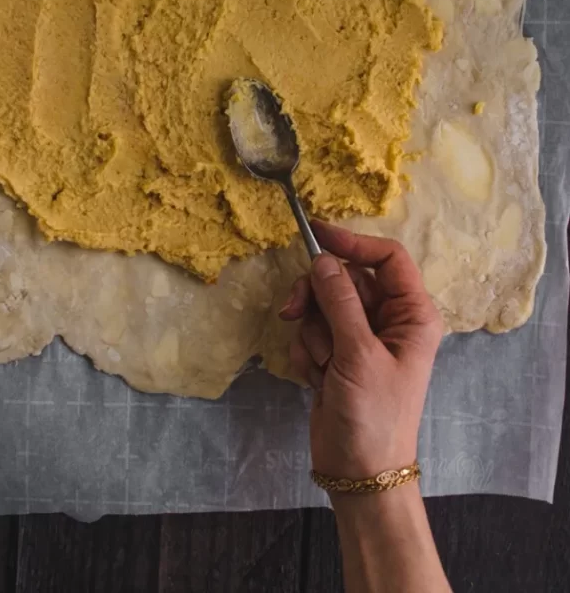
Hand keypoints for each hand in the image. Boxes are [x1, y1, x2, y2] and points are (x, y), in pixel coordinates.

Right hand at [280, 222, 442, 480]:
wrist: (358, 473)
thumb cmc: (373, 416)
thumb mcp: (358, 355)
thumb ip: (340, 301)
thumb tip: (322, 259)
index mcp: (412, 314)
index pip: (387, 258)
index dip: (353, 243)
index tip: (316, 234)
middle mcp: (389, 320)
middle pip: (345, 278)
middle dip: (318, 296)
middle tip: (295, 310)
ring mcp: (361, 337)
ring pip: (323, 304)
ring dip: (312, 332)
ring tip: (322, 365)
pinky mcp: (337, 355)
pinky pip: (312, 331)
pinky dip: (308, 352)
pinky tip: (317, 379)